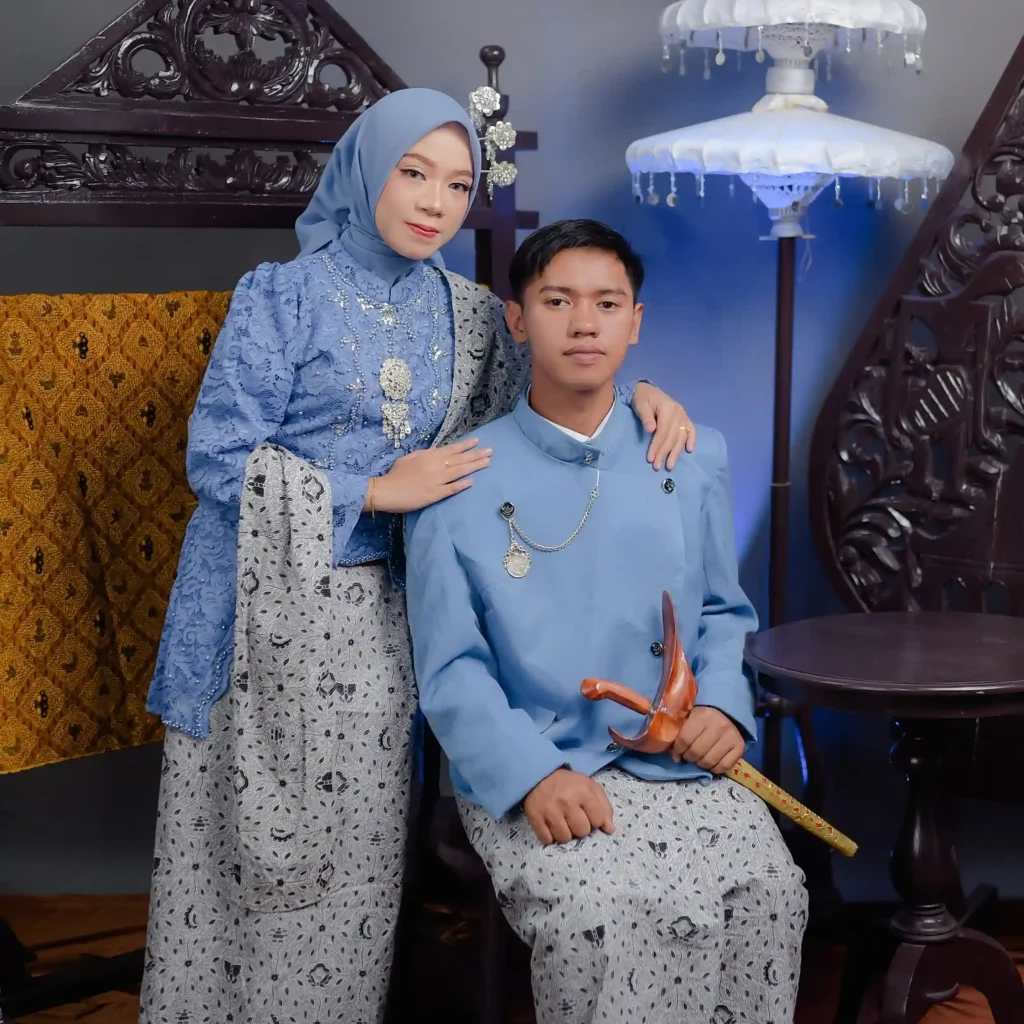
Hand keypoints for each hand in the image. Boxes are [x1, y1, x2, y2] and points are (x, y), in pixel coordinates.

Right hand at [370, 438, 490, 513]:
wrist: (386, 490)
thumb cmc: (395, 474)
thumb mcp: (408, 458)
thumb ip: (424, 455)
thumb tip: (437, 452)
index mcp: (428, 456)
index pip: (451, 449)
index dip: (465, 445)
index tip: (478, 442)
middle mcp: (435, 466)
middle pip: (459, 459)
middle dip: (476, 455)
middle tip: (490, 451)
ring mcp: (436, 480)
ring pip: (459, 472)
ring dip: (474, 466)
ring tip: (487, 462)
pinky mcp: (435, 494)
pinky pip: (452, 488)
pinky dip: (462, 484)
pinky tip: (472, 481)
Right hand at [523, 769, 614, 844]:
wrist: (540, 775)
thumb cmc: (569, 783)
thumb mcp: (590, 787)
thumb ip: (604, 807)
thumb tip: (610, 829)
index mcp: (583, 792)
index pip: (598, 820)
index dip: (595, 820)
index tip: (588, 815)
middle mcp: (566, 802)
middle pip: (582, 831)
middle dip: (580, 827)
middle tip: (574, 819)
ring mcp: (550, 811)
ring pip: (565, 838)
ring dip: (566, 833)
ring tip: (563, 822)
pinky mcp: (535, 818)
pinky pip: (547, 839)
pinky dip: (550, 836)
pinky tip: (551, 826)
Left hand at [632, 382, 695, 470]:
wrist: (648, 389)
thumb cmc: (642, 398)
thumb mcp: (640, 404)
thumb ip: (645, 417)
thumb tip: (651, 430)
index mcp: (668, 408)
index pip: (663, 432)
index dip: (657, 446)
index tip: (650, 459)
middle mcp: (679, 413)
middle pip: (672, 437)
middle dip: (665, 453)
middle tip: (657, 467)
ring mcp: (684, 415)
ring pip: (681, 437)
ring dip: (676, 452)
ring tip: (670, 465)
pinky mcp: (685, 418)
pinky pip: (692, 430)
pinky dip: (692, 440)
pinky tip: (689, 450)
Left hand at [671, 706, 744, 773]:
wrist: (727, 714)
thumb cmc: (702, 718)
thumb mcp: (688, 718)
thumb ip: (678, 733)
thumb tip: (674, 756)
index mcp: (702, 716)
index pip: (685, 739)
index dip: (678, 749)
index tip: (677, 751)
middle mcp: (719, 725)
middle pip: (696, 752)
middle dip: (688, 757)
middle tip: (688, 755)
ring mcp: (731, 737)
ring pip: (709, 761)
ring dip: (700, 764)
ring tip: (698, 759)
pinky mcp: (740, 747)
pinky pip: (723, 767)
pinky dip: (714, 769)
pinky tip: (710, 763)